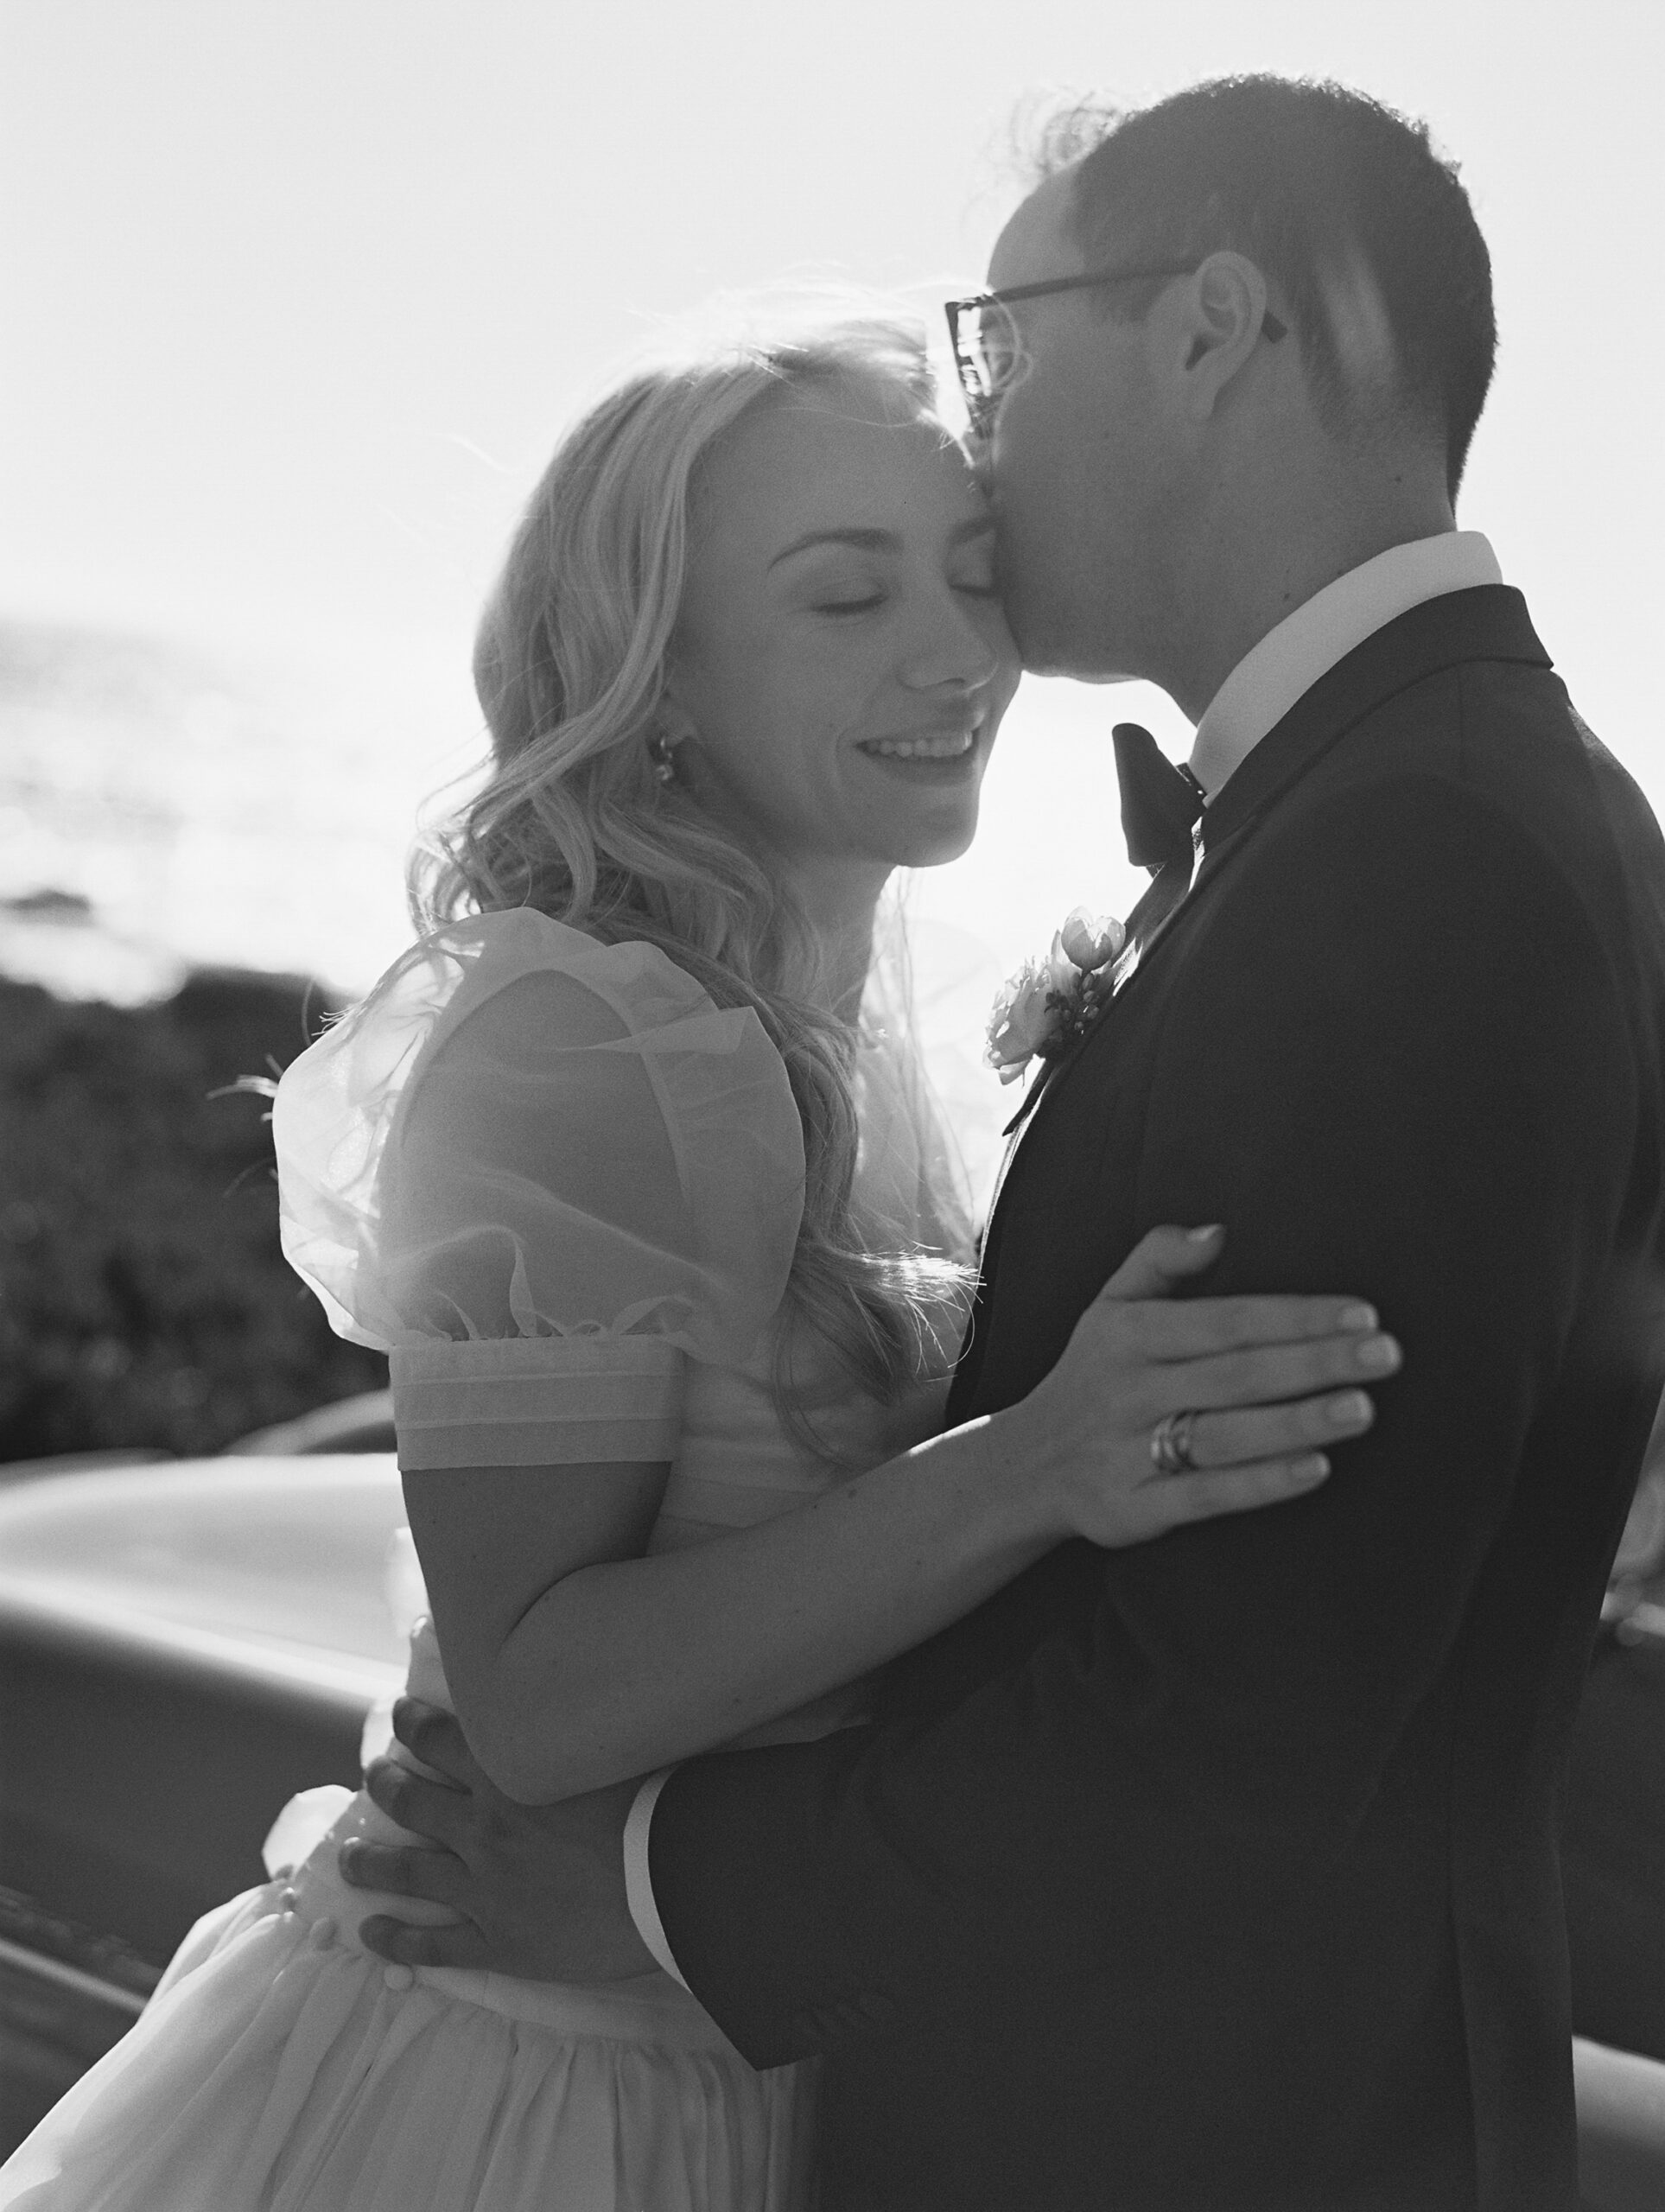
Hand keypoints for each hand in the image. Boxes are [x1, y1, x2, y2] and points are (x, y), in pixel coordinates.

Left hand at [339, 1698, 656, 1981]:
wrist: (672, 1882)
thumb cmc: (657, 1806)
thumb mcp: (609, 1749)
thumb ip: (573, 1730)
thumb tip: (569, 1697)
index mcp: (508, 1776)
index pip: (441, 1738)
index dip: (414, 1724)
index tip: (400, 1714)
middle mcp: (484, 1829)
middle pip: (411, 1801)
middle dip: (385, 1784)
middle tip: (373, 1776)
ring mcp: (485, 1890)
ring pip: (406, 1873)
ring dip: (368, 1864)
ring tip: (347, 1858)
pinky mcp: (499, 1943)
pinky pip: (432, 1946)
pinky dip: (394, 1940)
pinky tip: (369, 1933)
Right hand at [1004, 1224, 1399, 1546]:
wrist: (1023, 1468)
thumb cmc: (1093, 1377)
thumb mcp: (1109, 1307)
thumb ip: (1159, 1258)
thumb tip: (1218, 1231)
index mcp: (1127, 1334)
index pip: (1225, 1320)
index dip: (1295, 1316)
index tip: (1363, 1314)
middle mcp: (1126, 1390)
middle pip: (1234, 1374)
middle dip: (1314, 1363)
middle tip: (1387, 1354)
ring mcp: (1126, 1452)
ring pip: (1224, 1434)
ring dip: (1297, 1422)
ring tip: (1363, 1408)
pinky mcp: (1128, 1511)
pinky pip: (1203, 1496)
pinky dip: (1261, 1484)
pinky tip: (1318, 1470)